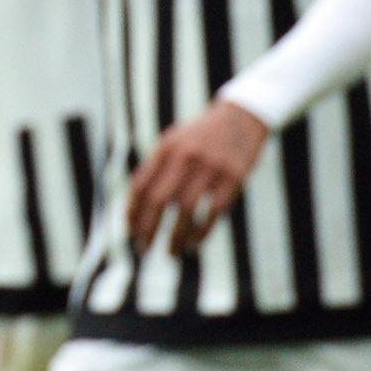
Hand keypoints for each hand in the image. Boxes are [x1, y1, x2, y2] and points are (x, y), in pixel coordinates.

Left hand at [127, 98, 269, 254]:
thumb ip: (157, 167)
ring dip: (175, 236)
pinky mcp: (233, 178)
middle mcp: (184, 156)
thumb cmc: (201, 136)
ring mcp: (210, 167)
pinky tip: (194, 243)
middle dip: (147, 228)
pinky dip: (201, 231)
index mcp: (165, 148)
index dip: (132, 211)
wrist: (241, 117)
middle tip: (143, 249)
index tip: (129, 232)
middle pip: (158, 199)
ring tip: (170, 252)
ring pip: (186, 210)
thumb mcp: (173, 142)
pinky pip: (213, 211)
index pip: (140, 184)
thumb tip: (136, 204)